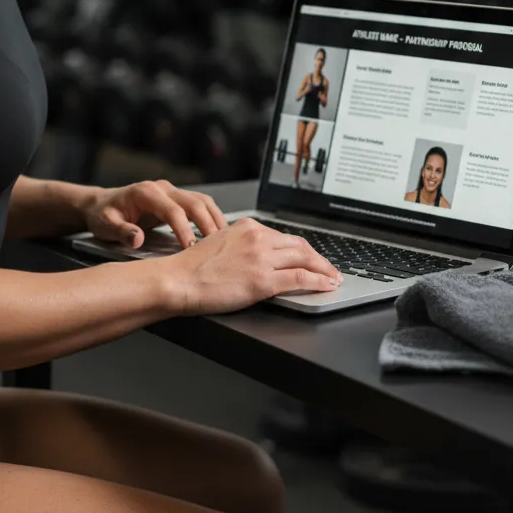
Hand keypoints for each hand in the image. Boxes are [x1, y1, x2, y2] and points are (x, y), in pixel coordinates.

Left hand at [82, 179, 227, 249]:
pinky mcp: (177, 198)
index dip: (184, 228)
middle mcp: (162, 188)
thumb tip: (137, 239)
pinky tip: (218, 234)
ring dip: (215, 219)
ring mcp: (171, 191)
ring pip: (202, 201)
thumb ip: (122, 231)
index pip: (172, 210)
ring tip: (224, 241)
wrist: (102, 204)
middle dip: (207, 224)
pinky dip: (212, 217)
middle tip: (217, 247)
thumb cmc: (104, 215)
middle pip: (194, 202)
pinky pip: (200, 204)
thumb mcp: (105, 225)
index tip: (190, 248)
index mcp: (146, 192)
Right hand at [161, 218, 342, 314]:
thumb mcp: (219, 243)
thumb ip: (241, 244)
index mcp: (247, 227)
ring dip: (324, 270)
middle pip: (300, 246)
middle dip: (319, 259)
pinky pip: (300, 278)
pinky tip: (326, 285)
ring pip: (305, 260)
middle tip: (330, 269)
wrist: (179, 279)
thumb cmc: (192, 267)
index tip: (311, 257)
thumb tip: (257, 255)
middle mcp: (257, 238)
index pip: (284, 237)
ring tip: (333, 278)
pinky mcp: (263, 280)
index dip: (303, 249)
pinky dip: (318, 281)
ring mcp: (261, 258)